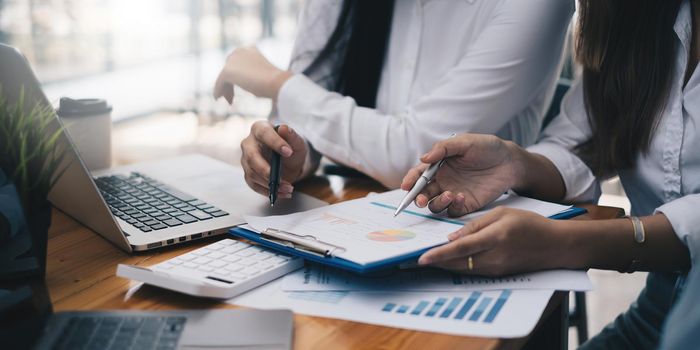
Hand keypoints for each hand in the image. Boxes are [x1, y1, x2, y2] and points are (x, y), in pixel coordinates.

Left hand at [213, 46, 291, 102]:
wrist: (276, 81)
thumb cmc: (275, 82)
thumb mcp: (265, 76)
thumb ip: (256, 76)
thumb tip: (253, 86)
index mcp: (250, 50)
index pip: (238, 63)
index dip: (237, 76)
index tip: (238, 87)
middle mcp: (240, 51)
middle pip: (229, 69)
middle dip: (229, 82)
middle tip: (231, 96)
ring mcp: (233, 60)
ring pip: (224, 77)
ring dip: (226, 89)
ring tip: (230, 102)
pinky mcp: (227, 71)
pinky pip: (219, 82)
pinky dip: (218, 91)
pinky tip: (218, 98)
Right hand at [240, 121, 307, 197]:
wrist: (289, 161)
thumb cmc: (290, 147)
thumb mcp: (296, 141)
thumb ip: (292, 136)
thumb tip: (284, 128)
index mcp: (259, 129)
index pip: (264, 134)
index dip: (275, 143)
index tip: (288, 152)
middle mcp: (249, 144)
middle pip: (251, 157)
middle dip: (266, 170)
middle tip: (281, 179)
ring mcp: (246, 160)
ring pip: (252, 173)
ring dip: (270, 184)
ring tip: (288, 188)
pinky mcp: (248, 174)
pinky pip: (254, 185)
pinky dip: (267, 191)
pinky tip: (281, 193)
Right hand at [400, 134, 519, 216]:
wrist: (510, 161)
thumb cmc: (487, 148)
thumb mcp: (465, 142)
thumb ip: (443, 148)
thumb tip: (423, 158)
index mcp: (438, 166)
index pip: (418, 175)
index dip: (410, 180)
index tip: (406, 186)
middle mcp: (442, 181)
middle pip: (422, 193)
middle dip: (417, 198)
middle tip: (419, 200)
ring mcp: (453, 194)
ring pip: (434, 205)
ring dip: (436, 203)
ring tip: (449, 194)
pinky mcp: (465, 205)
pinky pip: (453, 211)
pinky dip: (453, 206)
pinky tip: (462, 196)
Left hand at [418, 207, 568, 275]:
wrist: (555, 245)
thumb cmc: (529, 224)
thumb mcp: (502, 214)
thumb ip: (475, 225)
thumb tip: (452, 238)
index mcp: (495, 238)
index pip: (460, 249)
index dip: (439, 255)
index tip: (421, 258)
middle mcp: (494, 257)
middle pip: (458, 263)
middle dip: (436, 263)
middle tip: (414, 260)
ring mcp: (497, 268)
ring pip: (463, 270)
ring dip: (445, 266)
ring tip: (427, 260)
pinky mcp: (499, 274)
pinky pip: (473, 271)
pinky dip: (458, 267)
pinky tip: (448, 261)